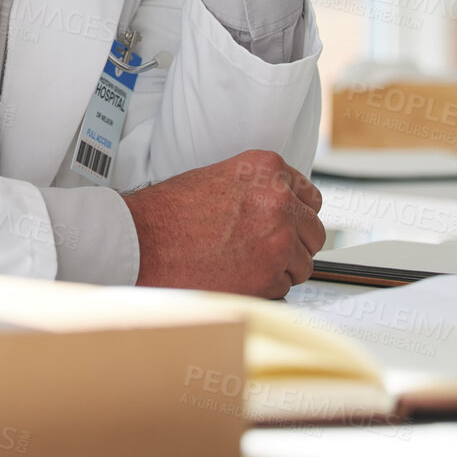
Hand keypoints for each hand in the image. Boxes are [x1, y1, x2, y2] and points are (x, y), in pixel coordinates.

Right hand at [121, 149, 324, 297]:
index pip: (311, 197)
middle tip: (265, 248)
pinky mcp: (269, 275)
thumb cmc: (169, 212)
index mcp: (268, 169)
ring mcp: (278, 239)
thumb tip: (282, 208)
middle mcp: (280, 201)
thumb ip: (258, 188)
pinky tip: (237, 276)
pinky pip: (284, 287)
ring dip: (281, 268)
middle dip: (295, 243)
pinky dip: (265, 287)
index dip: (297, 215)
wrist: (142, 240)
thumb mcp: (220, 177)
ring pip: (303, 263)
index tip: (287, 224)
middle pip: (314, 231)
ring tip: (245, 263)